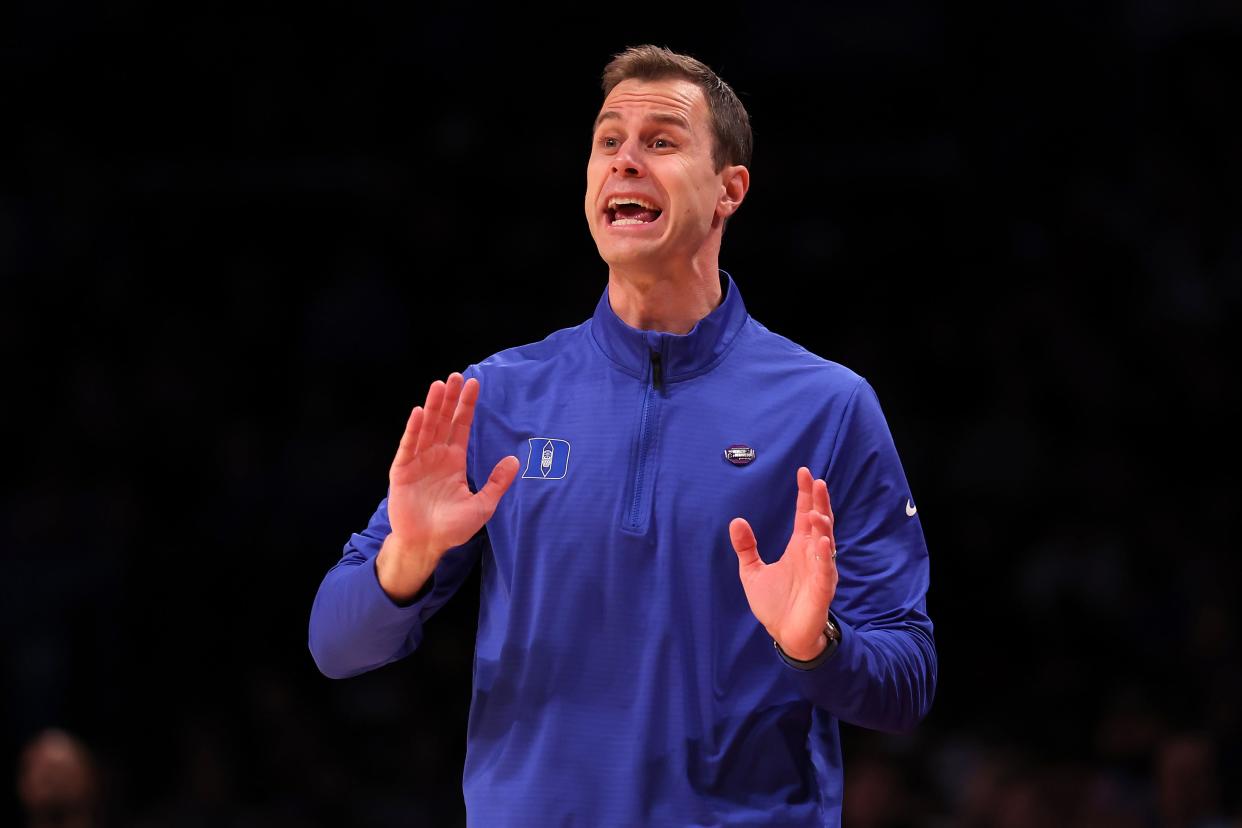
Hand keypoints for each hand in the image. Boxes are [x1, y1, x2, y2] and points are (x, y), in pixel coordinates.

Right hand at [375, 373, 519, 601]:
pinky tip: (419, 412)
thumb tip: (516, 460)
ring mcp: (418, 462)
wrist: (427, 545)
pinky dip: (413, 429)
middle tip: (456, 376)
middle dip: (450, 399)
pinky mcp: (401, 472)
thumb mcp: (483, 505)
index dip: (467, 406)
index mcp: (454, 461)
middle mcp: (436, 456)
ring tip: (439, 385)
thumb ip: (497, 482)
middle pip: (444, 421)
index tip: (474, 384)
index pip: (461, 426)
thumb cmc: (453, 528)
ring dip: (432, 406)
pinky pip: (408, 446)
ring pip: (426, 428)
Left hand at [729, 467, 838, 660]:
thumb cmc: (774, 604)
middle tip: (816, 481)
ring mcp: (820, 571)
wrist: (784, 635)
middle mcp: (812, 555)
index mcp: (799, 547)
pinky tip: (822, 542)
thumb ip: (746, 548)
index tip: (804, 473)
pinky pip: (825, 570)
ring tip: (817, 511)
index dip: (805, 495)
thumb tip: (735, 521)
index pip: (804, 515)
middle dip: (819, 502)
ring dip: (824, 527)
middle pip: (820, 522)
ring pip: (826, 543)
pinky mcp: (822, 590)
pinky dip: (824, 556)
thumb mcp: (752, 571)